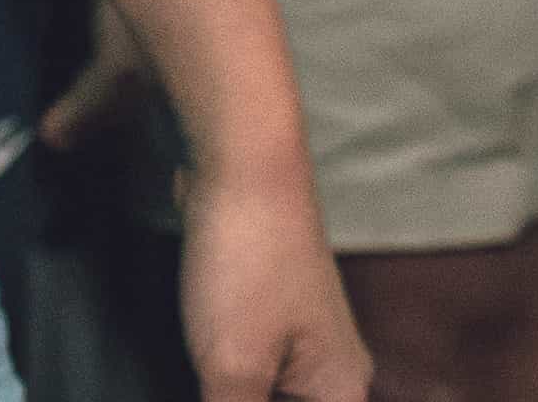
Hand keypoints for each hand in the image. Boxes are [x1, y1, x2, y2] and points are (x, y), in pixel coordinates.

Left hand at [180, 155, 371, 401]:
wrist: (241, 159)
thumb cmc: (247, 262)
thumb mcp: (232, 370)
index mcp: (342, 395)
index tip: (224, 398)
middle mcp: (333, 372)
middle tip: (211, 389)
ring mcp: (300, 340)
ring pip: (269, 397)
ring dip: (229, 398)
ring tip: (197, 384)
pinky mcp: (265, 314)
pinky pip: (252, 377)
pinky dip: (225, 390)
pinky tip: (195, 385)